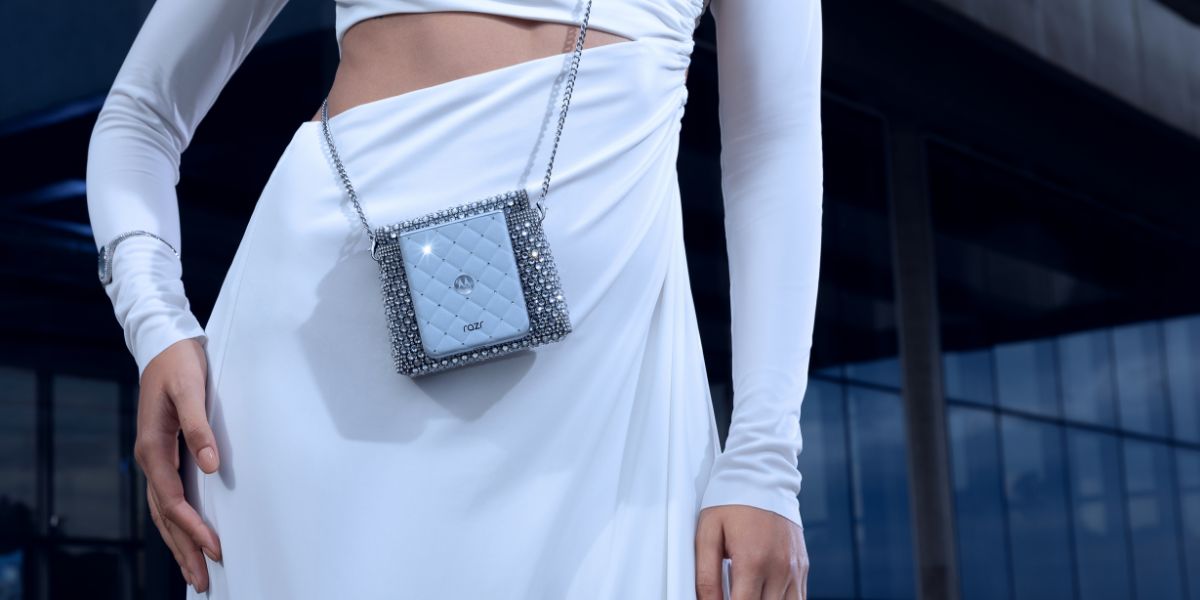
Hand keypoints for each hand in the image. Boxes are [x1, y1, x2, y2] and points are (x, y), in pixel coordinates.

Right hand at [134, 336, 221, 592]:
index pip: (173, 501)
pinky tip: (188, 535)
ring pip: (163, 511)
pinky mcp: (164, 453)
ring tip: (195, 572)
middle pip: (165, 516)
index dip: (194, 528)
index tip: (215, 548)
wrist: (164, 345)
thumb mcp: (192, 390)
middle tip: (202, 581)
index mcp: (153, 448)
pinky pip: (167, 497)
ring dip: (179, 542)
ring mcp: (154, 458)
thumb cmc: (179, 365)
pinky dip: (176, 522)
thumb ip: (199, 428)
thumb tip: (211, 466)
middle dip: (183, 550)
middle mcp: (149, 458)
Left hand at [695, 504, 808, 599]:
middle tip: (733, 592)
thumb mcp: (707, 534)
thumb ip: (706, 576)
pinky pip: (798, 598)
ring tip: (747, 591)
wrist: (762, 477)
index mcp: (753, 561)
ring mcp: (794, 569)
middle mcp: (779, 568)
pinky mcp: (802, 566)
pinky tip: (763, 592)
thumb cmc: (732, 502)